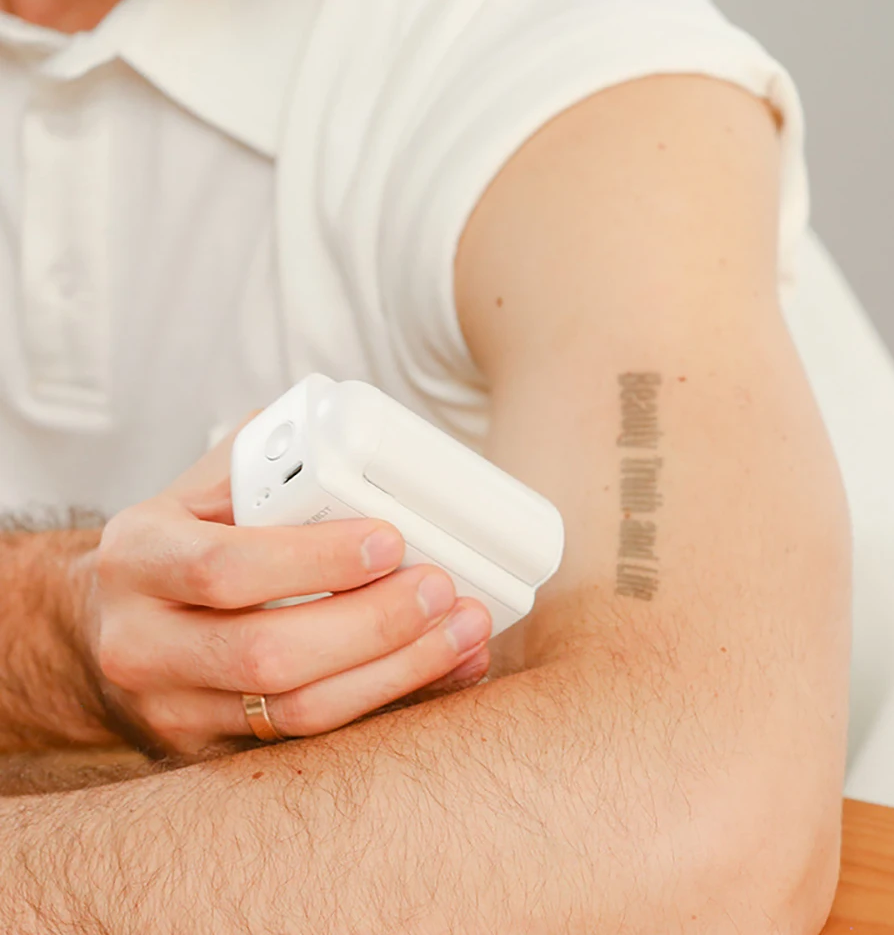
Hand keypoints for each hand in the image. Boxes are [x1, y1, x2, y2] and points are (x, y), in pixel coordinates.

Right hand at [87, 435, 492, 757]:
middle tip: (441, 590)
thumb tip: (377, 454)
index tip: (390, 541)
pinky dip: (390, 701)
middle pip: (269, 653)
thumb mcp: (207, 484)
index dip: (315, 560)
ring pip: (299, 710)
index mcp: (140, 556)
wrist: (120, 618)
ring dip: (397, 672)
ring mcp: (173, 705)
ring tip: (463, 631)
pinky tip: (443, 669)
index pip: (225, 565)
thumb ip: (276, 463)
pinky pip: (313, 738)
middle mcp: (143, 641)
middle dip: (373, 624)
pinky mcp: (210, 747)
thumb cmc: (186, 537)